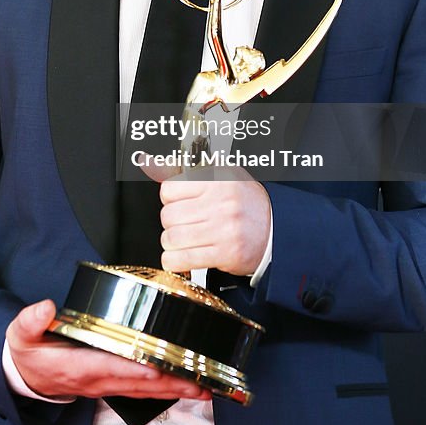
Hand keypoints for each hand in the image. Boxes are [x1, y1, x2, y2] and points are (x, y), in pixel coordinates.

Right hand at [6, 300, 210, 400]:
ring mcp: (106, 385)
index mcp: (77, 366)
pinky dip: (165, 388)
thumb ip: (30, 321)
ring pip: (146, 390)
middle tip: (199, 381)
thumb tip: (45, 308)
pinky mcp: (112, 383)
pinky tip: (185, 384)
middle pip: (139, 384)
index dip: (134, 369)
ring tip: (203, 385)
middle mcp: (97, 380)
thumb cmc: (28, 352)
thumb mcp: (20, 335)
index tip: (157, 367)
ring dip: (174, 389)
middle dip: (169, 383)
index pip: (111, 368)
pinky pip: (143, 389)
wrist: (26, 376)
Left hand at [155, 169, 270, 275]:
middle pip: (169, 216)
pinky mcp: (224, 253)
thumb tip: (150, 163)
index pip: (170, 189)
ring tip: (182, 240)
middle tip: (182, 224)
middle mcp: (221, 203)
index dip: (170, 199)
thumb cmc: (246, 203)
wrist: (276, 230)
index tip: (178, 203)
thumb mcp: (222, 177)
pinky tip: (179, 257)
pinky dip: (173, 261)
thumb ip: (186, 172)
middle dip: (170, 223)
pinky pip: (182, 259)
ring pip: (172, 238)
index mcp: (218, 180)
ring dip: (171, 243)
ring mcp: (223, 229)